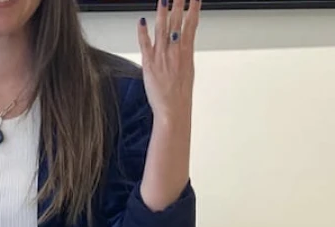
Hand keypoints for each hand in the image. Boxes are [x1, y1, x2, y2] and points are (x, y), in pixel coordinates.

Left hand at [137, 0, 199, 125]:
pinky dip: (143, 32)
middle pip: (177, 22)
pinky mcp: (149, 63)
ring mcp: (161, 56)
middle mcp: (174, 51)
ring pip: (162, 29)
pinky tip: (141, 20)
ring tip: (164, 0)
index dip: (193, 9)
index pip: (191, 25)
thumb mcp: (188, 69)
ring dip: (162, 12)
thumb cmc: (180, 93)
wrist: (173, 108)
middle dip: (179, 4)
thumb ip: (184, 52)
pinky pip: (145, 44)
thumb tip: (182, 42)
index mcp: (186, 52)